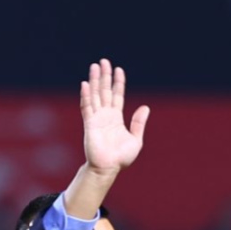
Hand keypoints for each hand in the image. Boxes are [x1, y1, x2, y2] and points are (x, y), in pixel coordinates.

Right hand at [80, 59, 148, 176]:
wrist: (108, 168)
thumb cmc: (121, 157)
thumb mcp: (136, 139)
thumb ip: (139, 123)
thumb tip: (145, 107)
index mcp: (116, 118)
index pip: (117, 95)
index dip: (118, 82)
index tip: (118, 69)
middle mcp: (105, 115)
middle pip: (104, 91)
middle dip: (104, 76)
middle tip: (104, 61)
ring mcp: (96, 118)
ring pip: (95, 95)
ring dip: (94, 80)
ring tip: (94, 66)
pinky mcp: (89, 124)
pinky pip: (87, 107)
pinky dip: (86, 95)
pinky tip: (85, 84)